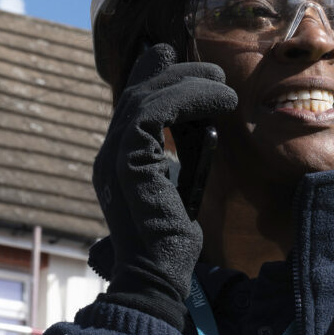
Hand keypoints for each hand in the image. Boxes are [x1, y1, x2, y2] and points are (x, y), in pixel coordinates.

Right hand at [89, 43, 237, 327]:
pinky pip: (156, 111)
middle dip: (172, 71)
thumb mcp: (176, 191)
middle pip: (136, 94)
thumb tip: (195, 133)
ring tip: (224, 85)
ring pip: (146, 96)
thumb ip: (176, 162)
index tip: (172, 56)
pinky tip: (219, 101)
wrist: (156, 278)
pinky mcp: (130, 162)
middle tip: (211, 70)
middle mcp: (110, 156)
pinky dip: (190, 97)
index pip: (130, 106)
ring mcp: (115, 157)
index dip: (149, 75)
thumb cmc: (170, 245)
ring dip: (189, 82)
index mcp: (118, 162)